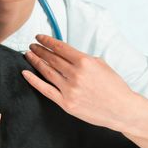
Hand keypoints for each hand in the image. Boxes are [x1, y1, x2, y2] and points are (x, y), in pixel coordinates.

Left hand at [22, 34, 138, 130]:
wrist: (122, 109)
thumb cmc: (114, 86)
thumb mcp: (101, 64)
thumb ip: (81, 58)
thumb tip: (65, 53)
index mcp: (85, 62)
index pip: (60, 47)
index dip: (47, 41)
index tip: (39, 37)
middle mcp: (75, 75)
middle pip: (51, 58)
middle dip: (39, 49)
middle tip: (32, 45)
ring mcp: (69, 90)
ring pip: (46, 71)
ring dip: (35, 61)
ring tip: (29, 54)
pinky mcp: (66, 103)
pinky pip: (45, 90)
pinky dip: (34, 80)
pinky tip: (26, 72)